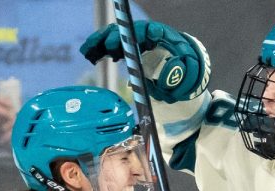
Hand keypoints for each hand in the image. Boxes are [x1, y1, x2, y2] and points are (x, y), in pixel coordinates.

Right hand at [80, 20, 209, 102]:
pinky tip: (90, 56)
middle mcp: (145, 33)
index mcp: (161, 34)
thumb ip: (179, 73)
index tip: (123, 42)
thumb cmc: (184, 67)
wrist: (180, 65)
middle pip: (127, 31)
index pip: (147, 30)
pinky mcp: (126, 46)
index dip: (135, 34)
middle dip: (115, 38)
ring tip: (88, 53)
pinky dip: (100, 50)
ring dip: (101, 43)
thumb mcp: (186, 71)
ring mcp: (134, 39)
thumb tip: (168, 75)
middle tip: (108, 49)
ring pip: (115, 36)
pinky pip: (111, 45)